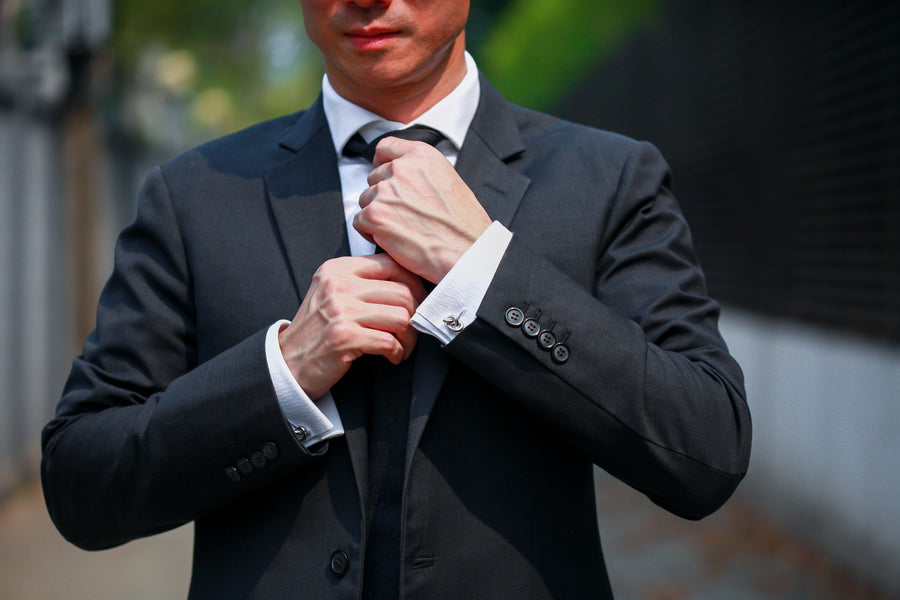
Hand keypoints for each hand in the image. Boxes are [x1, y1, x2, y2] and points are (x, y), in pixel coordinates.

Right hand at [278, 254, 425, 398]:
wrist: (288, 362)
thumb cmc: (317, 330)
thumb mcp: (333, 293)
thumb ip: (363, 282)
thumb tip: (409, 283)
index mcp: (338, 269)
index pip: (392, 264)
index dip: (414, 284)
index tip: (417, 302)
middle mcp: (339, 285)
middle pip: (402, 292)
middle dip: (415, 316)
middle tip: (411, 331)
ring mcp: (341, 310)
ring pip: (401, 317)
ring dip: (409, 338)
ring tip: (403, 346)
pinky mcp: (344, 337)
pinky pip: (389, 341)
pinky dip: (396, 353)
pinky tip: (391, 357)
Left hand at [353, 137, 491, 283]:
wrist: (466, 252)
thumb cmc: (463, 225)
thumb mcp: (449, 181)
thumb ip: (422, 172)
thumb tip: (406, 176)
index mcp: (421, 156)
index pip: (386, 147)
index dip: (382, 162)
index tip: (382, 173)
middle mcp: (401, 169)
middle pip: (374, 178)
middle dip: (383, 195)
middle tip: (402, 215)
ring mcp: (385, 191)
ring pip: (366, 200)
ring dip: (377, 215)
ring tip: (401, 230)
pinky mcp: (375, 216)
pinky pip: (359, 222)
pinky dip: (371, 233)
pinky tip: (393, 240)